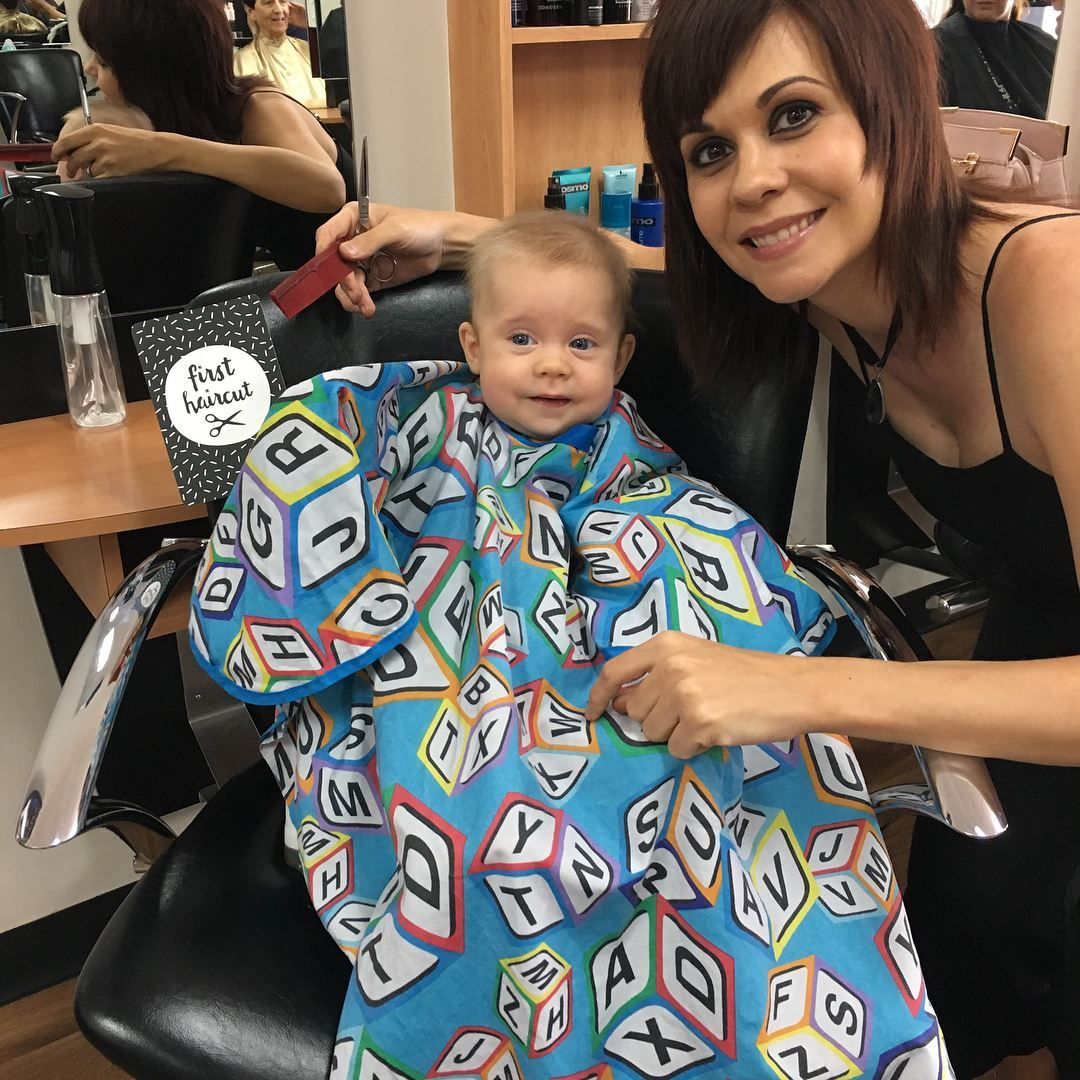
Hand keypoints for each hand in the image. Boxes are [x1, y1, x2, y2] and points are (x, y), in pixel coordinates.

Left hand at [51, 124, 167, 179]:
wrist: (155, 149)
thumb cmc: (136, 141)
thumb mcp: (110, 131)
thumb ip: (91, 138)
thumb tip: (74, 149)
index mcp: (95, 130)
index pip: (67, 141)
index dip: (57, 151)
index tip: (56, 156)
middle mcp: (97, 142)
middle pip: (73, 157)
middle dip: (71, 167)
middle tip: (72, 171)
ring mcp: (105, 157)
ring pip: (86, 169)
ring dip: (89, 172)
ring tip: (99, 170)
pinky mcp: (113, 170)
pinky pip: (98, 178)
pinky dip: (100, 178)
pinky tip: (109, 173)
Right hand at [315, 201, 447, 318]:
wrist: (441, 246)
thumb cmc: (420, 227)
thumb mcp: (395, 229)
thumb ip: (370, 241)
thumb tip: (345, 253)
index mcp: (353, 219)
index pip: (328, 235)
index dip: (323, 252)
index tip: (326, 269)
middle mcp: (352, 240)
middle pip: (334, 264)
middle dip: (343, 281)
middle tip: (356, 293)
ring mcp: (361, 261)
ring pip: (344, 281)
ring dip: (351, 295)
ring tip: (365, 305)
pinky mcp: (372, 278)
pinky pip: (358, 291)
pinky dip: (359, 301)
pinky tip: (367, 308)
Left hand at [584, 631, 814, 757]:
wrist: (793, 688)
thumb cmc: (746, 674)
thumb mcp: (696, 658)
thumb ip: (656, 673)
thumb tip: (619, 704)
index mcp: (666, 645)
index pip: (614, 672)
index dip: (598, 697)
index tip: (592, 715)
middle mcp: (670, 666)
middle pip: (636, 710)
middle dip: (657, 719)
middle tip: (692, 710)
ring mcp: (684, 695)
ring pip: (653, 733)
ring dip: (676, 734)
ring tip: (708, 717)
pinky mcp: (700, 723)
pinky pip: (678, 749)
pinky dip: (694, 748)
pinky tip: (718, 731)